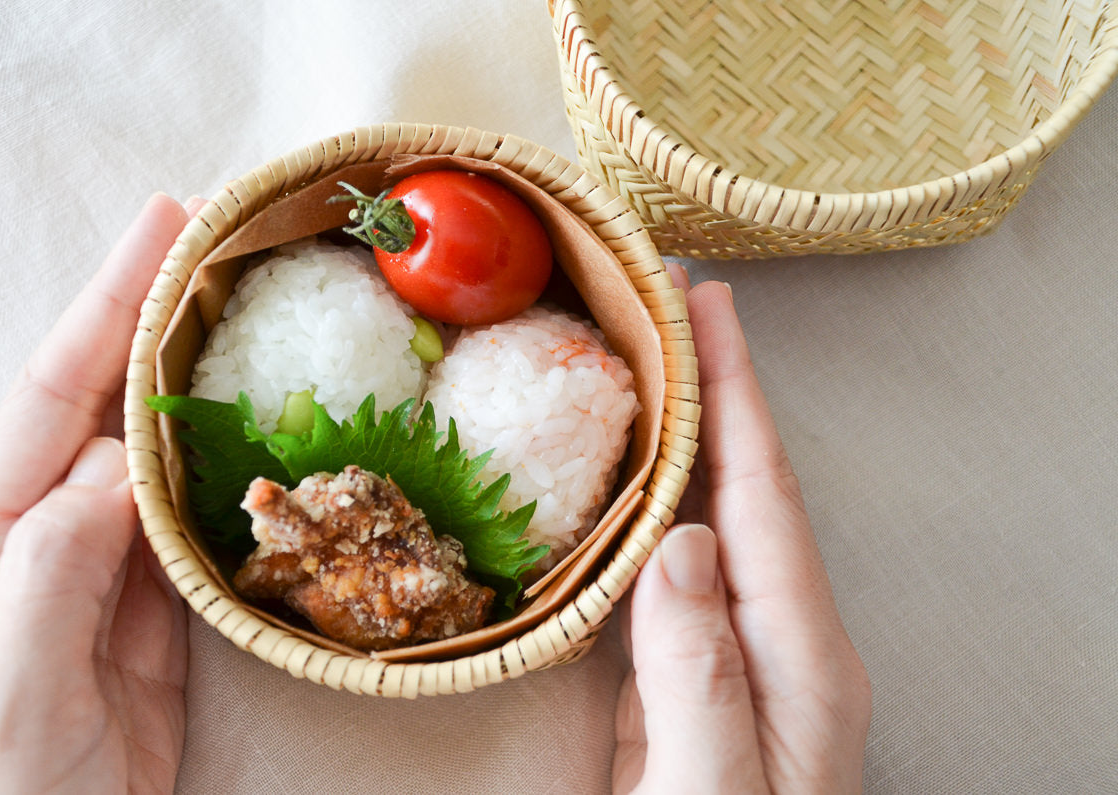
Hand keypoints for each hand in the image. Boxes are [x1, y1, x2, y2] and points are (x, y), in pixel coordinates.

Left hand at [0, 194, 196, 792]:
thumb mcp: (4, 709)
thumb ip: (49, 581)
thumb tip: (110, 466)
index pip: (53, 398)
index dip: (108, 306)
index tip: (163, 225)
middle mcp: (42, 541)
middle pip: (105, 402)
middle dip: (155, 313)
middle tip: (218, 236)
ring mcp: (102, 576)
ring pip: (157, 453)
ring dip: (201, 378)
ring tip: (250, 310)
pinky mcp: (151, 617)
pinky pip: (195, 521)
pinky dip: (232, 467)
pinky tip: (262, 431)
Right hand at [614, 270, 871, 792]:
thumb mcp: (704, 793)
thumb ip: (699, 678)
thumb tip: (679, 546)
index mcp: (802, 662)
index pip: (765, 500)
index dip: (737, 398)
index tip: (709, 311)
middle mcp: (782, 643)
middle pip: (750, 491)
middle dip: (723, 391)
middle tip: (681, 304)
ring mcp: (739, 658)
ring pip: (714, 519)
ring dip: (692, 435)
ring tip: (661, 363)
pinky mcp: (693, 678)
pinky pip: (676, 567)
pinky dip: (658, 502)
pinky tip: (637, 477)